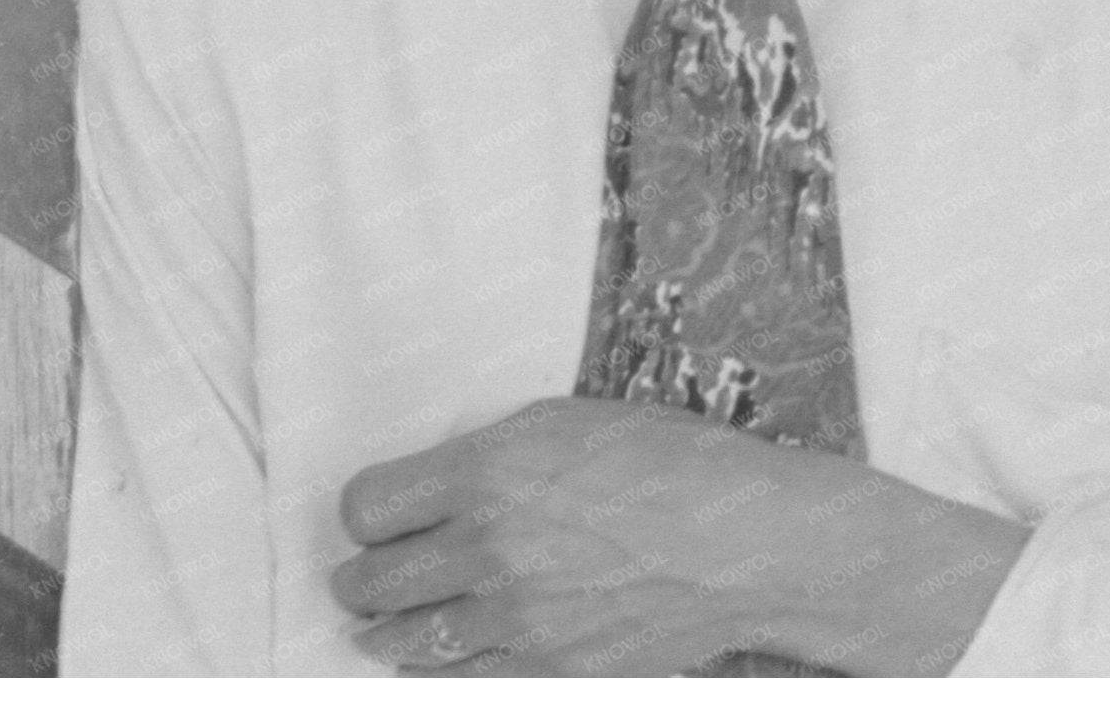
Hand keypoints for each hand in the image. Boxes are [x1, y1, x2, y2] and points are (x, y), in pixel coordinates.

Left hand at [328, 398, 1028, 675]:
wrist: (748, 542)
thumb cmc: (667, 466)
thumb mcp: (556, 427)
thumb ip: (479, 462)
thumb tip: (427, 491)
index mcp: (483, 474)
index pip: (366, 508)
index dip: (366, 516)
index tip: (378, 519)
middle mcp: (489, 547)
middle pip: (370, 581)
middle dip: (361, 579)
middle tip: (367, 578)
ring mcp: (521, 617)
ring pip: (405, 640)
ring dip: (387, 631)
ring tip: (386, 624)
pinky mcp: (555, 669)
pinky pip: (462, 682)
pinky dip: (439, 671)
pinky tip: (441, 657)